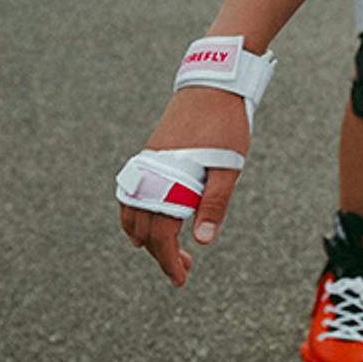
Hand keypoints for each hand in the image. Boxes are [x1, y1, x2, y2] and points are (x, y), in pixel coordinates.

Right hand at [116, 86, 249, 286]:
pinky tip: (148, 223)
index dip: (169, 260)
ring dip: (146, 236)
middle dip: (160, 254)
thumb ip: (215, 202)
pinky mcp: (150, 154)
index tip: (180, 280)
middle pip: (145, 228)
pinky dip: (136, 214)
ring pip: (134, 212)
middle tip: (182, 271)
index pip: (162, 234)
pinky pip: (133, 193)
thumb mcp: (229, 165)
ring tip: (165, 254)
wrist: (213, 82)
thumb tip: (203, 240)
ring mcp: (148, 163)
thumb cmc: (227, 123)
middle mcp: (152, 174)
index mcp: (171, 180)